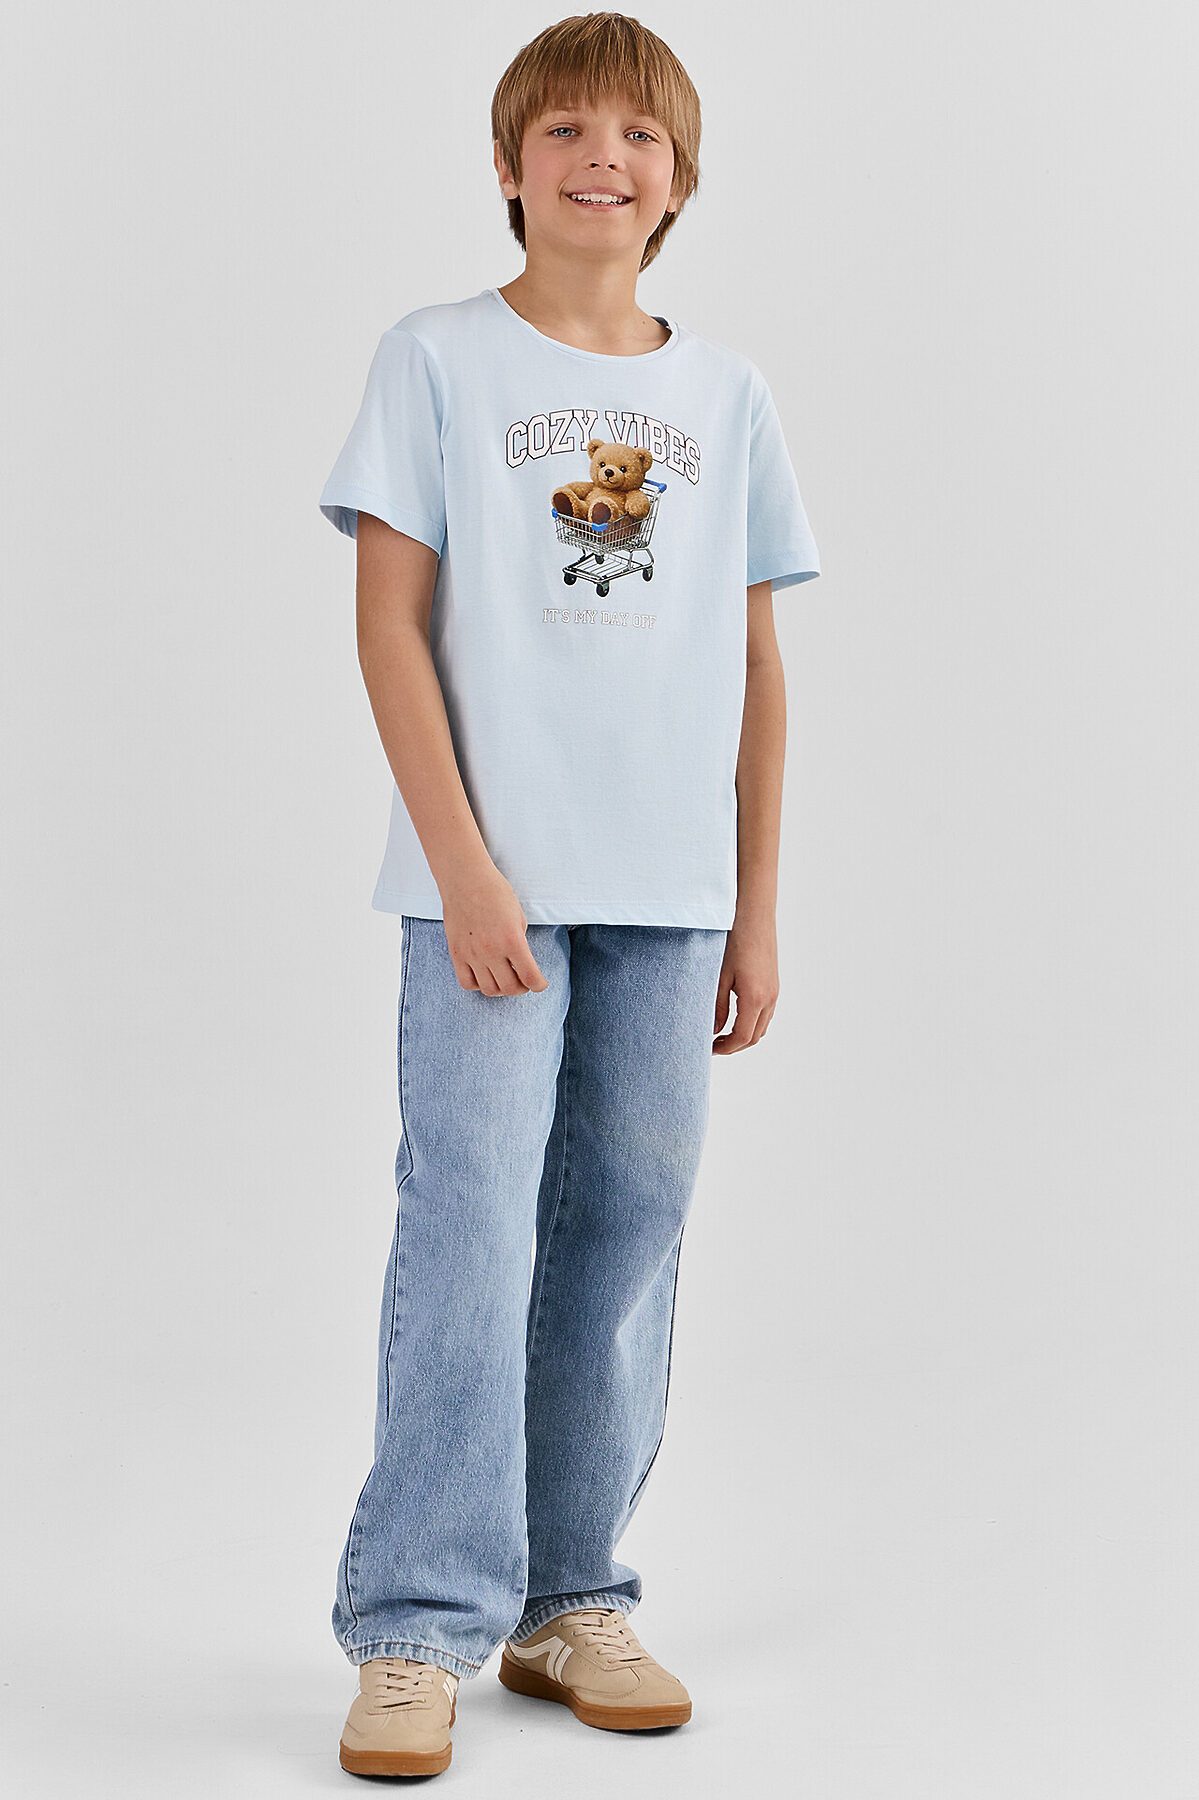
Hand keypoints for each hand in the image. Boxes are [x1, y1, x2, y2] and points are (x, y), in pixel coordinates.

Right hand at [440, 864, 548, 995]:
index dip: (539, 985)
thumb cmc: (495, 892)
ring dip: (501, 988)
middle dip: (521, 988)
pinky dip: (478, 985)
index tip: (540, 983)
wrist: (466, 879)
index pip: (530, 977)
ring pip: (489, 990)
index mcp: (512, 941)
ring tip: (505, 978)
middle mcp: (492, 951)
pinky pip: (467, 983)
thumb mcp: (519, 917)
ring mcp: (472, 955)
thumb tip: (520, 963)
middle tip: (524, 980)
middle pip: (510, 988)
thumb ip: (520, 943)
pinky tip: (484, 975)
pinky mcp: (457, 954)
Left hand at [713, 911, 778, 1052]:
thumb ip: (718, 1007)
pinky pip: (766, 1013)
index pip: (742, 1037)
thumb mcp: (719, 977)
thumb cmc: (734, 941)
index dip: (726, 1048)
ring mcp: (774, 991)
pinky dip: (752, 1022)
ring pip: (762, 1026)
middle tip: (714, 1045)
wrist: (754, 916)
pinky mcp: (774, 984)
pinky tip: (735, 1016)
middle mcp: (769, 999)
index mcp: (755, 999)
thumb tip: (715, 1030)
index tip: (710, 1049)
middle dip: (735, 1045)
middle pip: (755, 1036)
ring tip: (722, 1033)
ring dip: (744, 1035)